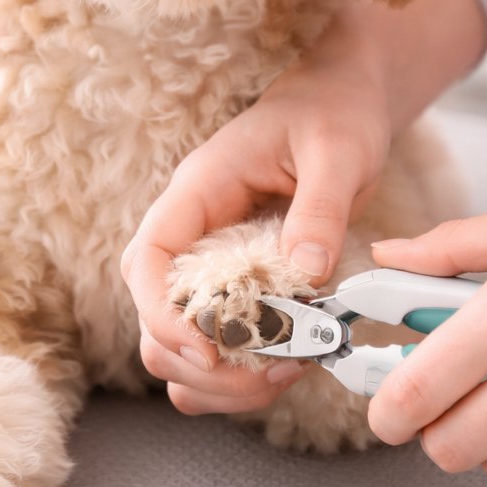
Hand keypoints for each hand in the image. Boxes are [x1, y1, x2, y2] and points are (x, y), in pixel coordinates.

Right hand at [123, 10, 391, 415]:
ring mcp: (209, 266)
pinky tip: (289, 367)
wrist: (342, 105)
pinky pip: (215, 350)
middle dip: (201, 363)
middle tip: (274, 374)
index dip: (163, 315)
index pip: (145, 263)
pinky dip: (241, 376)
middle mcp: (190, 234)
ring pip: (177, 347)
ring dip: (221, 380)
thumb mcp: (337, 153)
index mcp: (197, 193)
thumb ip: (320, 210)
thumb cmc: (333, 116)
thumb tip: (307, 271)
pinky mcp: (236, 290)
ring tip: (286, 375)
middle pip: (152, 320)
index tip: (210, 350)